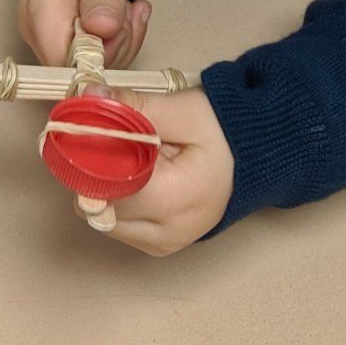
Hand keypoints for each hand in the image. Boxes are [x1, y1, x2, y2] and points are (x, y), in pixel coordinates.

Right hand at [18, 0, 151, 69]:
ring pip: (90, 66)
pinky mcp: (63, 42)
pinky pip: (94, 58)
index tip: (121, 25)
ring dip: (121, 43)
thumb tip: (104, 29)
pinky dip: (117, 42)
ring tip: (131, 8)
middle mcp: (37, 32)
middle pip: (78, 68)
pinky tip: (124, 16)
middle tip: (132, 11)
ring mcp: (48, 39)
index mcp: (40, 12)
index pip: (65, 62)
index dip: (99, 56)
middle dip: (116, 46)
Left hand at [70, 84, 233, 255]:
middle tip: (112, 138)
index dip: (87, 158)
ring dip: (104, 187)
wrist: (260, 154)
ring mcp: (162, 245)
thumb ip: (135, 107)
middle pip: (99, 207)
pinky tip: (137, 176)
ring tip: (132, 158)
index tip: (85, 130)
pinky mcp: (159, 246)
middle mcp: (166, 234)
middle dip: (94, 170)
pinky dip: (118, 200)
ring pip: (104, 219)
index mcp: (174, 201)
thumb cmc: (226, 132)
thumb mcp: (184, 110)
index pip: (105, 188)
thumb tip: (89, 98)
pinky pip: (119, 226)